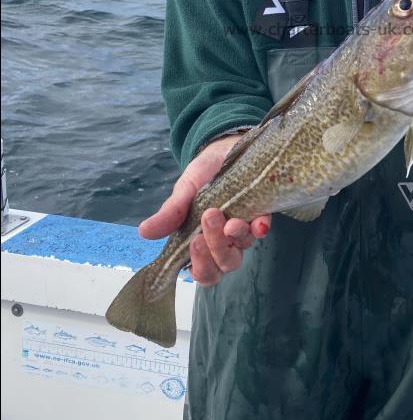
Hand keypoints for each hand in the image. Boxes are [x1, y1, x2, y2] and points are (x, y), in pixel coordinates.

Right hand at [139, 135, 270, 286]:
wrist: (226, 148)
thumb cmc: (204, 173)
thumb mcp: (184, 190)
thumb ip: (171, 212)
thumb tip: (143, 232)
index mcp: (202, 240)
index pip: (204, 271)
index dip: (201, 267)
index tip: (194, 243)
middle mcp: (225, 240)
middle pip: (225, 264)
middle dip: (216, 247)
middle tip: (208, 219)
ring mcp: (244, 228)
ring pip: (243, 248)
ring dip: (236, 236)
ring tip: (227, 218)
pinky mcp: (262, 213)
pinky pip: (263, 228)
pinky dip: (260, 228)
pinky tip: (259, 223)